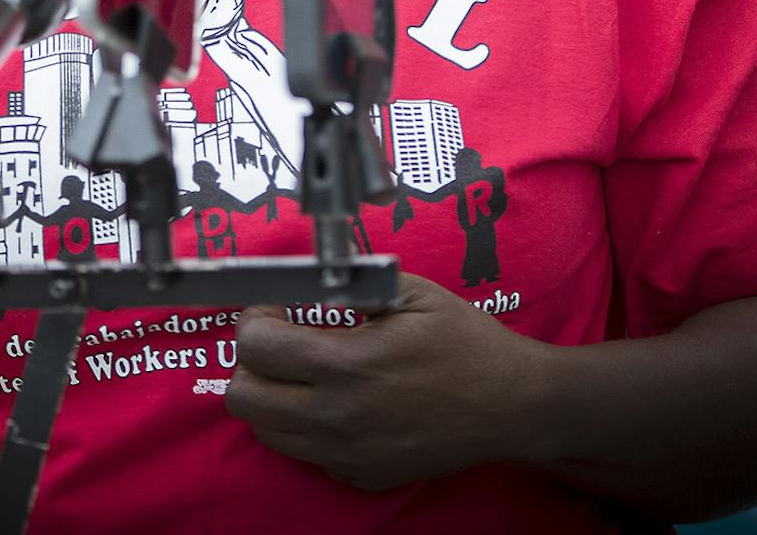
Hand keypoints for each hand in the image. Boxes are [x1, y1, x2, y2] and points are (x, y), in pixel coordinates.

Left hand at [223, 276, 547, 490]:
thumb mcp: (410, 294)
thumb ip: (350, 286)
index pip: (255, 347)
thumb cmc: (466, 342)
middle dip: (251, 363)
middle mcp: (339, 417)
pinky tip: (335, 403)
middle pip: (243, 398)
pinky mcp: (362, 476)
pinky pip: (306, 454)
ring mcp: (348, 455)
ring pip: (266, 432)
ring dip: (271, 397)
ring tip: (303, 372)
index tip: (274, 310)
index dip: (255, 320)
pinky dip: (305, 428)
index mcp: (348, 365)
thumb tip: (301, 281)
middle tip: (280, 343)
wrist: (514, 406)